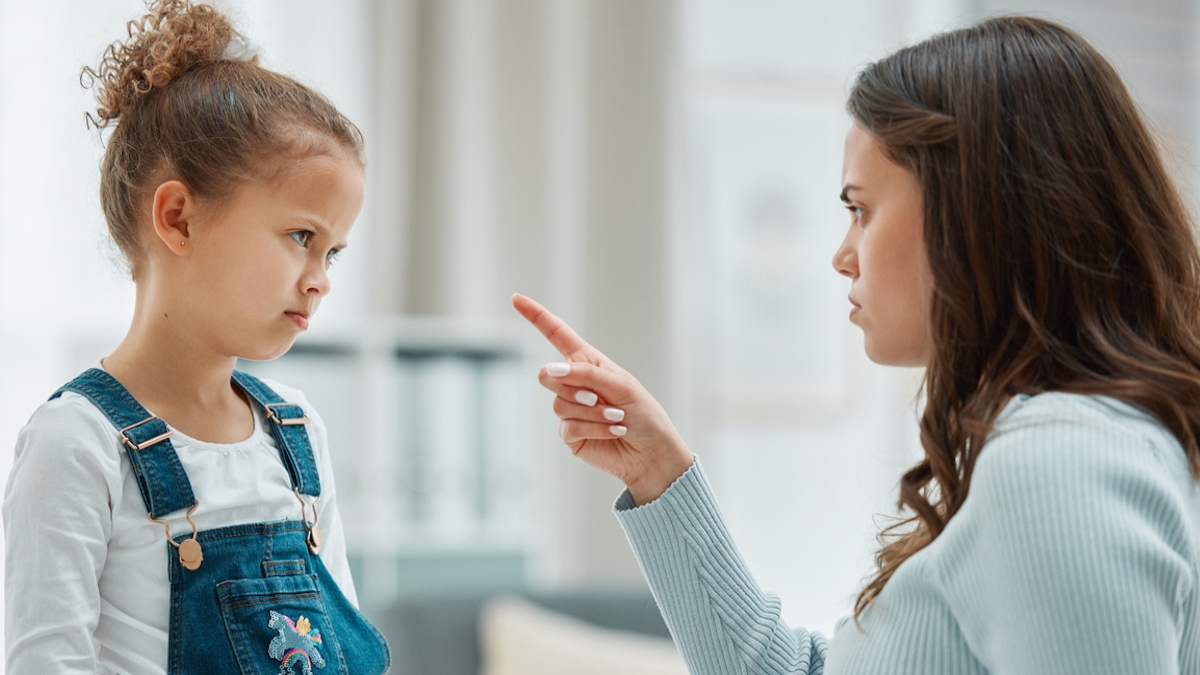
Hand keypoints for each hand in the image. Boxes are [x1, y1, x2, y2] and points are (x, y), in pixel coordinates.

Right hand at [512, 293, 693, 504]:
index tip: (516, 298)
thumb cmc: (644, 414)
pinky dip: (594, 428)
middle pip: (547, 375)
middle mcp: (575, 383)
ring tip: (616, 418)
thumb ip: (585, 374)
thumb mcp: (621, 385)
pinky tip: (614, 431)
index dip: (536, 316)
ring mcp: (570, 410)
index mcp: (588, 362)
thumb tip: (550, 370)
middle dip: (571, 386)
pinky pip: (568, 426)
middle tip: (597, 397)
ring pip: (559, 404)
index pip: (556, 334)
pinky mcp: (570, 434)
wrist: (652, 453)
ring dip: (591, 412)